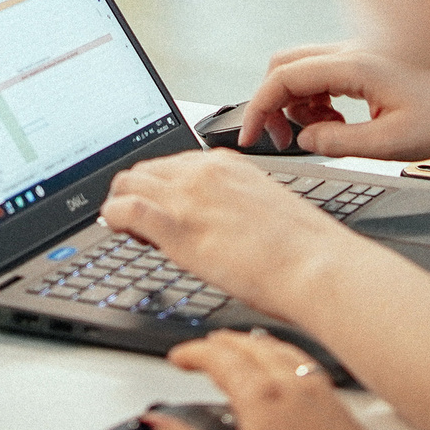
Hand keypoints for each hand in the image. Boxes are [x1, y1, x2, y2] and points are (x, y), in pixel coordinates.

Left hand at [103, 151, 350, 318]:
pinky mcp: (177, 229)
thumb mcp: (263, 205)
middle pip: (143, 169)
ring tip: (128, 228)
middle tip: (138, 221)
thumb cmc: (302, 246)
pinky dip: (112, 217)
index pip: (172, 162)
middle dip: (135, 192)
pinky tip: (116, 229)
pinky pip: (124, 210)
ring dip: (120, 202)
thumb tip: (215, 217)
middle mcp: (202, 172)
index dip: (158, 185)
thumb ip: (231, 202)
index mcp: (225, 163)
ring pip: (126, 183)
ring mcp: (187, 198)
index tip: (158, 203)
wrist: (317, 266)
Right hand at [138, 333, 394, 429]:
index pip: (217, 357)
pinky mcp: (342, 408)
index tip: (178, 357)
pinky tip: (289, 372)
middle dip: (220, 342)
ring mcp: (322, 393)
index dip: (191, 353)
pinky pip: (303, 366)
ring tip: (239, 348)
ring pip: (279, 352)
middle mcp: (294, 384)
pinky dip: (283, 359)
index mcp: (261, 397)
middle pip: (248, 346)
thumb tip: (147, 427)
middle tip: (201, 347)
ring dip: (253, 346)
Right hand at [242, 45, 429, 161]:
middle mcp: (351, 52)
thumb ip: (339, 142)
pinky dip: (317, 100)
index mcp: (354, 66)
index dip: (260, 107)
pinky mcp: (365, 64)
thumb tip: (304, 139)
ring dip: (298, 103)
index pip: (285, 77)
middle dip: (274, 101)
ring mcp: (357, 55)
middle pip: (286, 65)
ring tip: (320, 133)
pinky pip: (323, 75)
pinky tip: (337, 122)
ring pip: (303, 69)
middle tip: (283, 137)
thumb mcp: (390, 142)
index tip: (252, 136)